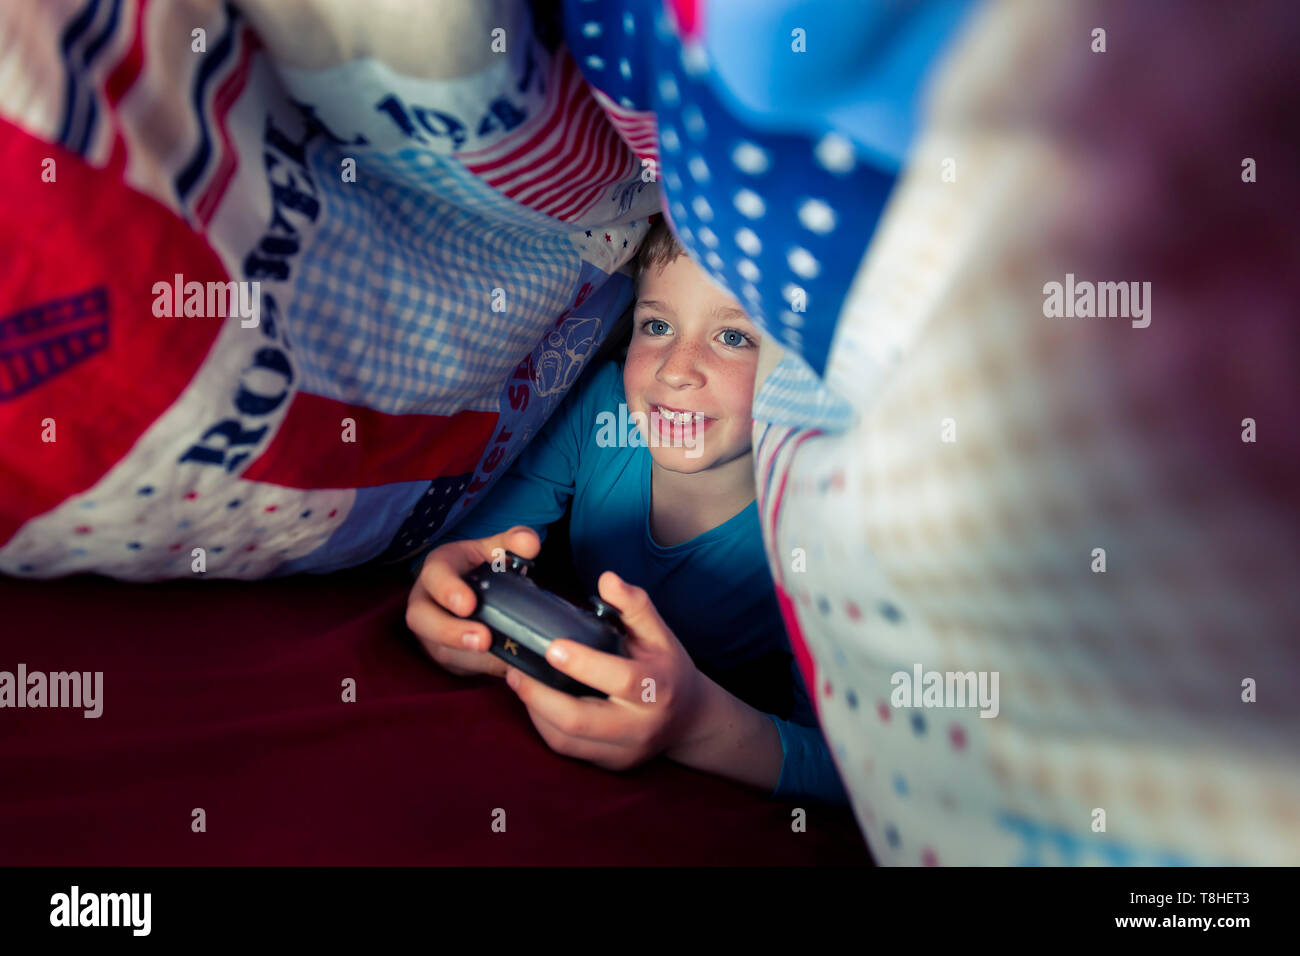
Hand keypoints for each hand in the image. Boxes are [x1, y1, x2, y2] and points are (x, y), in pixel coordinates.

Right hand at [406, 525, 540, 677]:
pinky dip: (482, 668)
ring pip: (438, 649)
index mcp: (438, 569)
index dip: (448, 591)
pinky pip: (457, 666)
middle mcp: (425, 601)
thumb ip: (513, 543)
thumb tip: (529, 544)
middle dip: (450, 632)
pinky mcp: (444, 654)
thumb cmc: (481, 567)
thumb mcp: (495, 550)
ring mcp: (430, 631)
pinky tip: (507, 667)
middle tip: (483, 640)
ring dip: (469, 656)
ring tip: (499, 659)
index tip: (468, 605)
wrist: (470, 590)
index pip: (434, 576)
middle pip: (422, 619)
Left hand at [503, 570, 705, 771]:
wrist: (690, 719)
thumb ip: (634, 605)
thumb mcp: (659, 633)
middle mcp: (641, 725)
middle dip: (539, 696)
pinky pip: (568, 749)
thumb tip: (606, 578)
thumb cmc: (668, 667)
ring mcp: (624, 750)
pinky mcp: (610, 764)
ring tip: (518, 681)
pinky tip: (534, 701)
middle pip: (581, 720)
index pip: (620, 678)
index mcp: (658, 687)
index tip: (551, 647)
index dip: (584, 664)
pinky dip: (544, 725)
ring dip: (535, 711)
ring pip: (566, 740)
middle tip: (514, 670)